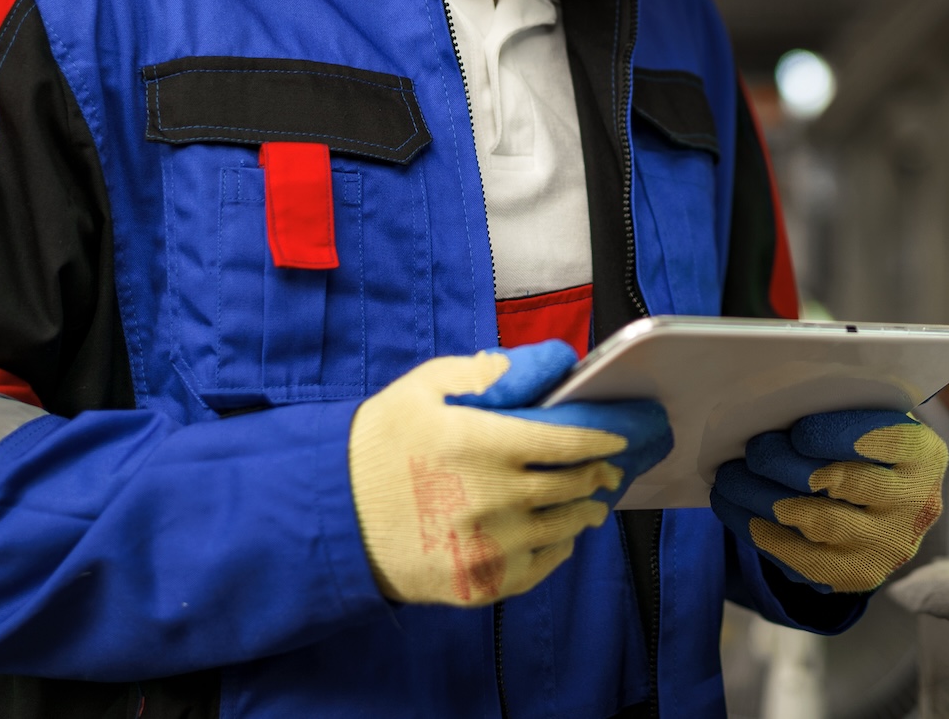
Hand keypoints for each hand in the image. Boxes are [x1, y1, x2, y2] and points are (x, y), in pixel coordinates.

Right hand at [348, 340, 670, 605]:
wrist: (330, 517)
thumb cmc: (381, 444)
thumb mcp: (425, 388)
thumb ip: (489, 373)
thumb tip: (551, 364)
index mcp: (481, 443)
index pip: (566, 441)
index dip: (601, 439)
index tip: (618, 438)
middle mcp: (491, 497)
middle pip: (572, 485)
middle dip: (598, 473)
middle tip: (608, 468)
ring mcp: (487, 546)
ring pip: (563, 527)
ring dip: (585, 511)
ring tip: (593, 501)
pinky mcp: (478, 583)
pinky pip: (539, 567)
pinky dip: (558, 549)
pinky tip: (558, 536)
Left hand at [711, 410, 947, 594]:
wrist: (889, 507)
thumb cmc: (869, 448)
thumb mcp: (872, 419)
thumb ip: (839, 408)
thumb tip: (772, 406)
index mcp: (924, 454)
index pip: (884, 439)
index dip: (834, 435)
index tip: (795, 431)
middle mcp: (915, 504)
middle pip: (841, 482)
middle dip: (784, 464)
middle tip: (751, 449)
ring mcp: (887, 547)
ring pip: (815, 522)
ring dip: (761, 497)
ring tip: (729, 477)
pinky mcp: (856, 576)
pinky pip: (800, 558)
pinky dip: (759, 530)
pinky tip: (734, 507)